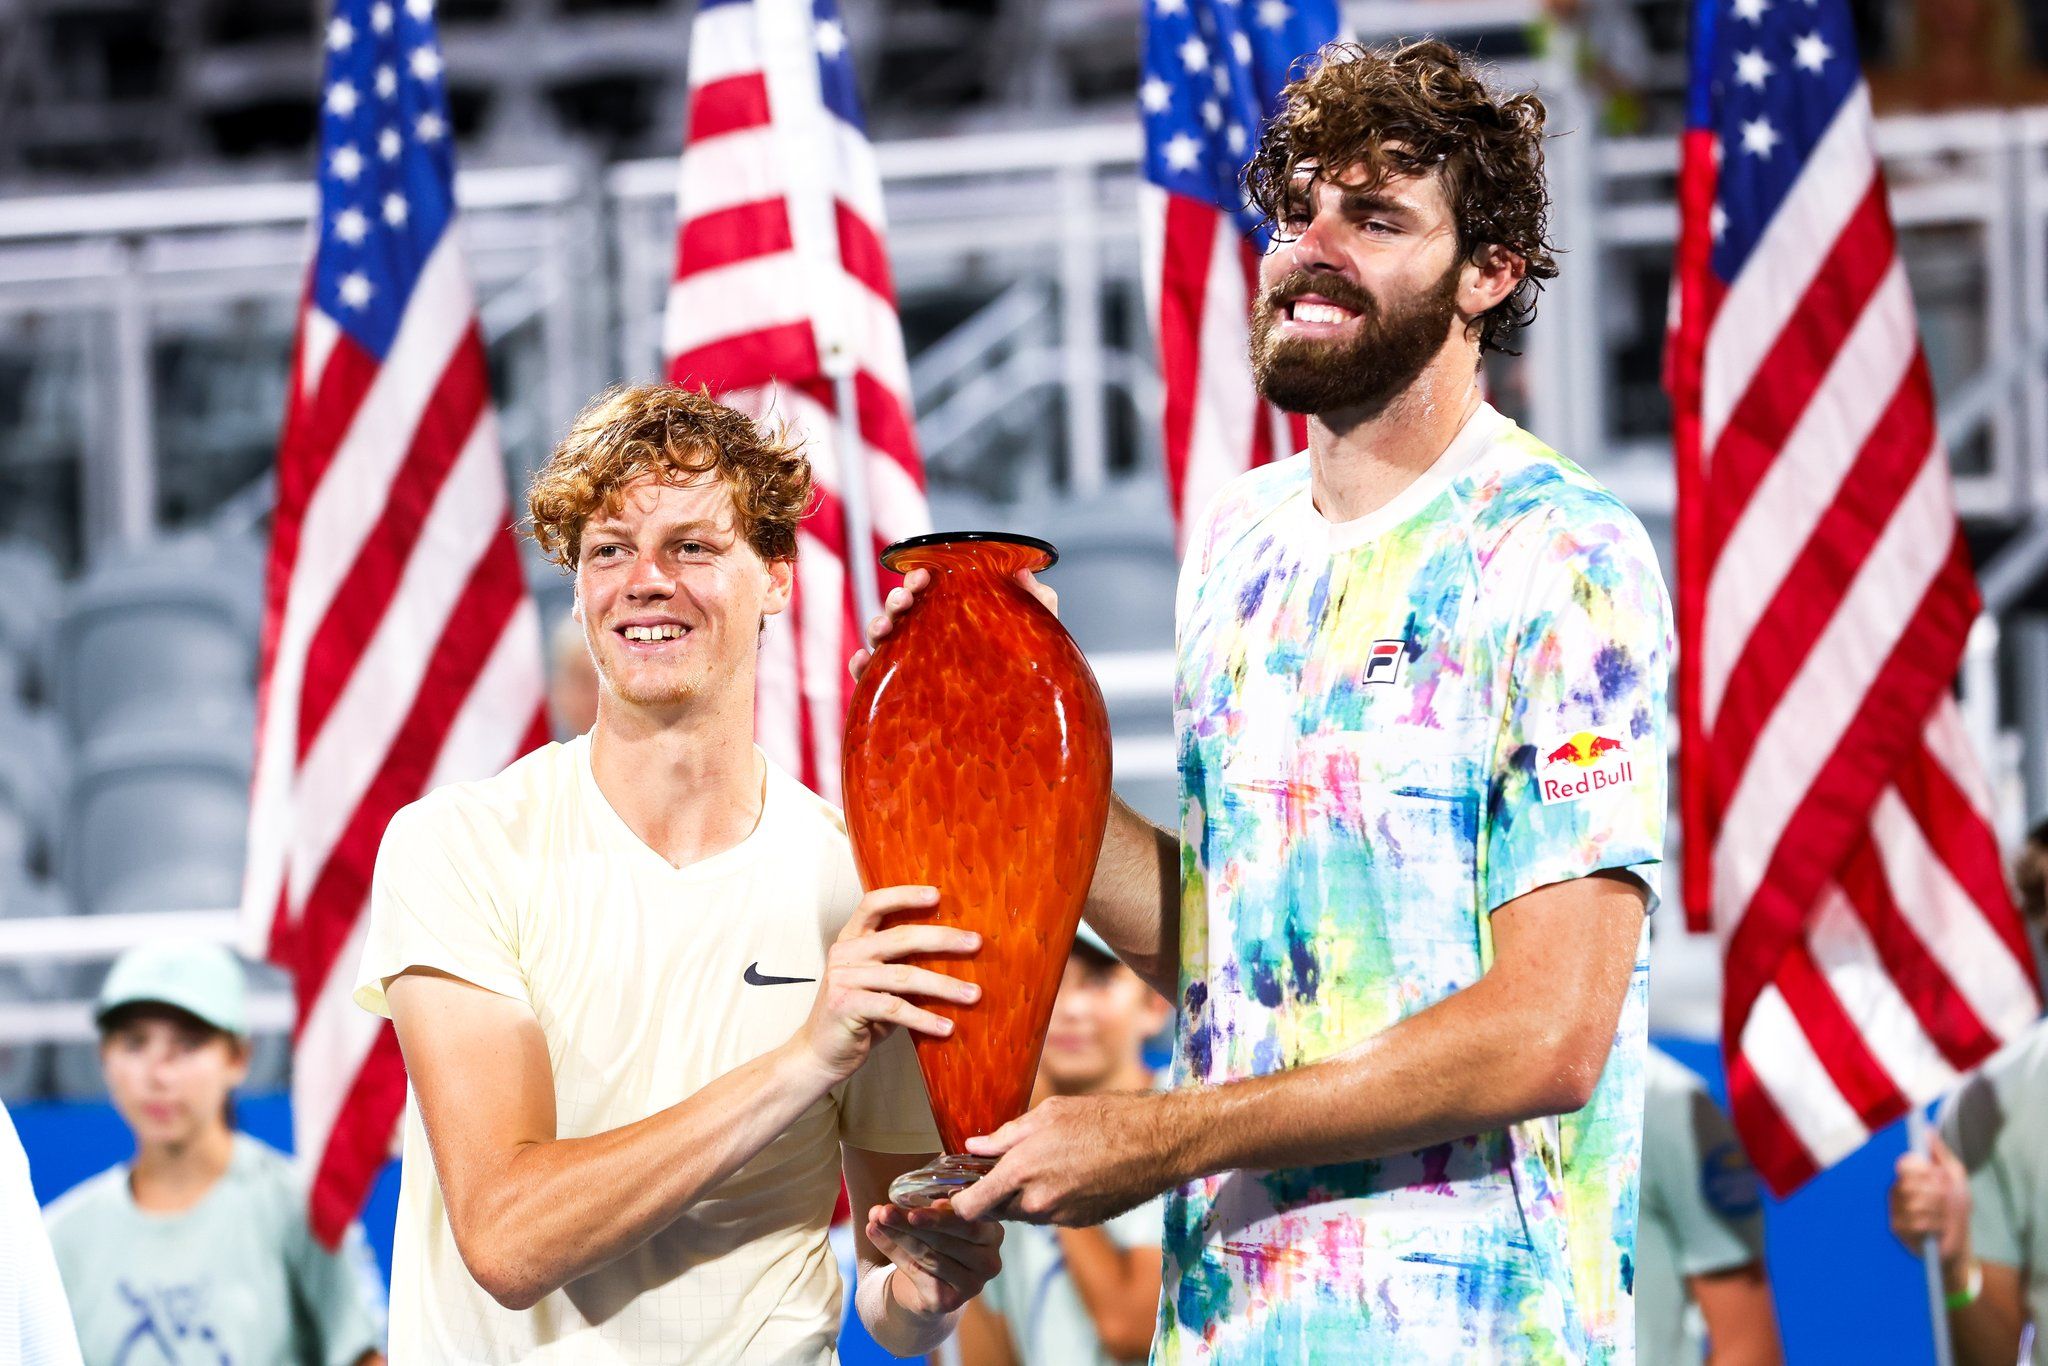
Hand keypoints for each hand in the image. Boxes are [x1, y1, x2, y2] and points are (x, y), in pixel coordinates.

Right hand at [791, 886, 979, 1085]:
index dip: (904, 895)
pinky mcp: (847, 1005)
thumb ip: (901, 966)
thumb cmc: (857, 1017)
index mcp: (851, 939)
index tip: (936, 894)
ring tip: (973, 994)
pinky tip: (946, 1027)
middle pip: (900, 937)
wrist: (819, 1054)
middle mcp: (846, 953)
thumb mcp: (877, 984)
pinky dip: (925, 1018)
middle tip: (974, 943)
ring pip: (905, 975)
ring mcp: (844, 978)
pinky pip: (895, 1008)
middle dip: (942, 939)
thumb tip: (953, 957)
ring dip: (944, 985)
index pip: (874, 904)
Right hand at [848, 567, 1058, 679]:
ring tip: (884, 628)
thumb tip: (1025, 571)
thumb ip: (1038, 602)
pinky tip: (862, 661)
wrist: (1030, 727)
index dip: (921, 578)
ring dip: (876, 625)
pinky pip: (872, 682)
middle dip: (897, 599)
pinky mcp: (903, 700)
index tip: (925, 574)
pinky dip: (859, 668)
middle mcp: (932, 641)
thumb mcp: (1040, 636)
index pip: (932, 591)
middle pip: (903, 613)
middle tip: (905, 600)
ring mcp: (915, 669)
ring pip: (883, 641)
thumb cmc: (1032, 677)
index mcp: (957, 619)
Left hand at [865, 1200, 1004, 1315]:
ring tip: (874, 1220)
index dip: (940, 1216)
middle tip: (885, 1211)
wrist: (931, 1287)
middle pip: (947, 1240)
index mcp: (994, 1233)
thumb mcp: (940, 1221)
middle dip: (912, 1224)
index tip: (915, 1208)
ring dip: (898, 1236)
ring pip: (929, 1256)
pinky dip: (893, 1251)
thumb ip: (923, 1210)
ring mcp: (972, 1285)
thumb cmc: (939, 1241)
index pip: (968, 1223)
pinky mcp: (950, 1302)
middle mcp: (989, 1261)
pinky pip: (918, 1273)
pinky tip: (874, 1234)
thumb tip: (884, 1209)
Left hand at [950, 1091, 1184, 1225]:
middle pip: (997, 1212)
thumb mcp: (1047, 1113)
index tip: (956, 1193)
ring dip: (1023, 1198)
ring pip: (1025, 1214)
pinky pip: (1051, 1217)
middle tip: (1002, 1171)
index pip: (971, 1207)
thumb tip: (973, 1146)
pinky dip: (1050, 1201)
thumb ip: (1005, 1135)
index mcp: (1021, 1171)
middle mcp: (1037, 1202)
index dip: (958, 1203)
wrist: (1155, 1143)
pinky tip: (1069, 1175)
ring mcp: (1061, 1217)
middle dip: (994, 1195)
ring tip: (1043, 1166)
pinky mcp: (1081, 1223)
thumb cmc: (1102, 1118)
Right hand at [1890, 1130, 1972, 1271]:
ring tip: (1942, 1217)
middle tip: (1944, 1199)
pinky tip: (1936, 1230)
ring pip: (1914, 1203)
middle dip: (1935, 1193)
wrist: (1960, 1243)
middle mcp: (1897, 1190)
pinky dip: (1934, 1226)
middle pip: (1909, 1183)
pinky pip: (1917, 1222)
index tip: (1935, 1173)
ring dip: (1937, 1211)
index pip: (1905, 1164)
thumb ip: (1940, 1153)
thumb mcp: (1955, 1176)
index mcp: (1907, 1176)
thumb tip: (1926, 1130)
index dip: (1921, 1169)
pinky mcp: (1898, 1230)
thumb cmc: (1956, 1209)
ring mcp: (1895, 1209)